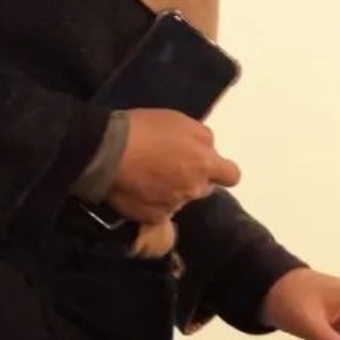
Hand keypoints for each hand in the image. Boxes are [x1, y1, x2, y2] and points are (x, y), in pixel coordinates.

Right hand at [106, 109, 239, 223]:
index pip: (232, 176)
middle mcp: (193, 190)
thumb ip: (203, 137)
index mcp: (205, 165)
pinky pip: (159, 212)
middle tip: (169, 166)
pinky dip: (152, 203)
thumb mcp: (180, 121)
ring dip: (171, 191)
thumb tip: (209, 150)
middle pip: (203, 188)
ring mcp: (173, 207)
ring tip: (148, 177)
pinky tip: (138, 190)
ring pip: (180, 200)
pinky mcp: (151, 218)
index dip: (221, 170)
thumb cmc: (146, 130)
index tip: (207, 163)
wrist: (107, 152)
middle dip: (192, 179)